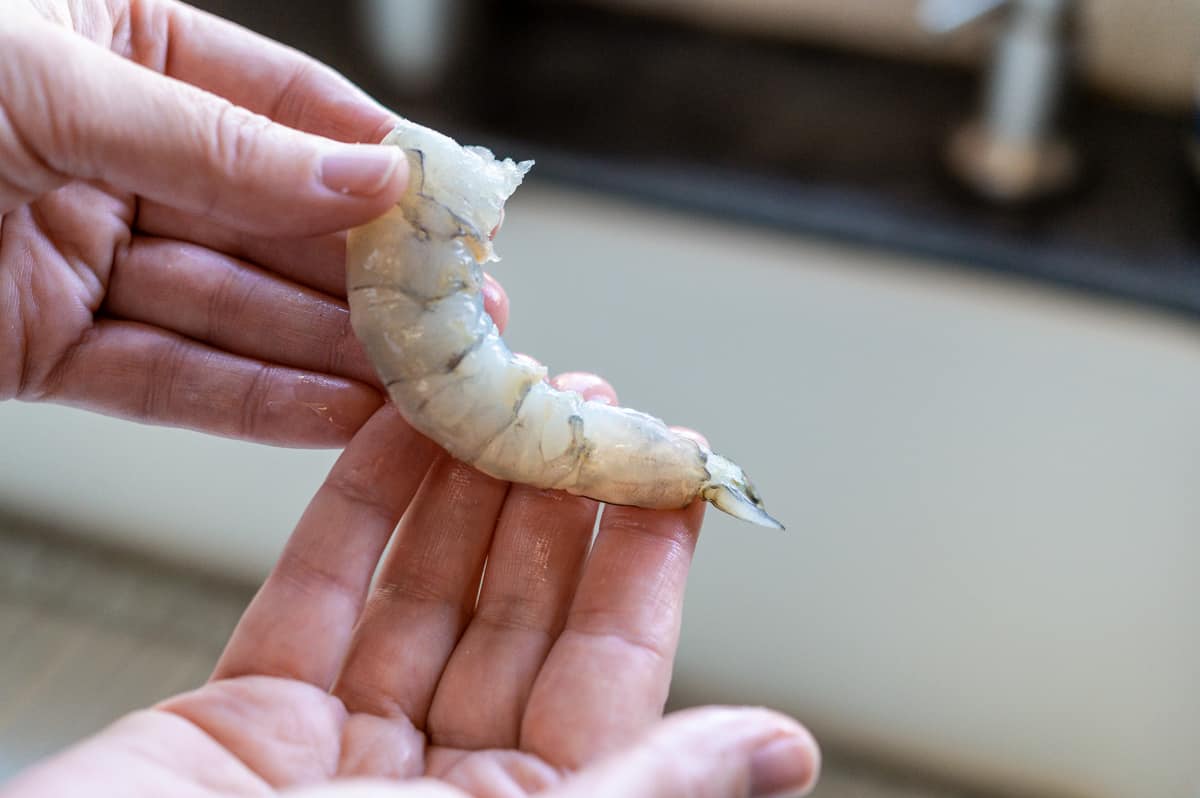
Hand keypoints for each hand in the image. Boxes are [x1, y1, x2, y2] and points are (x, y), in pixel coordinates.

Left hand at [0, 0, 507, 444]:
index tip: (460, 214)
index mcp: (118, 42)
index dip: (379, 162)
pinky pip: (166, 376)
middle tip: (465, 318)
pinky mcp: (38, 343)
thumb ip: (218, 143)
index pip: (286, 105)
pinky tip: (338, 415)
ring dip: (332, 353)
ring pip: (232, 310)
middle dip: (371, 277)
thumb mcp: (48, 78)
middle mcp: (109, 146)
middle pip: (274, 221)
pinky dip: (251, 404)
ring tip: (424, 385)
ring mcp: (78, 249)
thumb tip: (366, 182)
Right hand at [2, 374, 819, 797]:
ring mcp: (341, 755)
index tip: (668, 468)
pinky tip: (401, 434)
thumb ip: (647, 789)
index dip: (642, 564)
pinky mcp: (245, 718)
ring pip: (423, 592)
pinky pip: (318, 593)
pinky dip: (360, 508)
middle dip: (551, 504)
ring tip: (504, 392)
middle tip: (581, 398)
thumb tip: (786, 747)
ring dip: (464, 489)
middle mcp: (439, 795)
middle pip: (517, 619)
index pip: (607, 674)